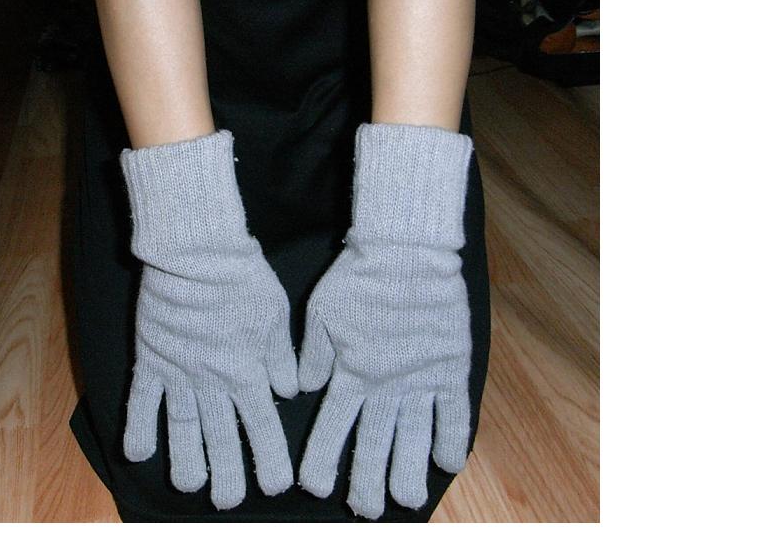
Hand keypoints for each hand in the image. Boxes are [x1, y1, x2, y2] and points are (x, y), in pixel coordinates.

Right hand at [120, 130, 297, 509]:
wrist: (198, 252)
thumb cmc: (244, 278)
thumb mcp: (277, 316)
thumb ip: (282, 359)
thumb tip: (288, 394)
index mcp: (248, 372)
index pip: (261, 426)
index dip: (269, 459)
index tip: (276, 486)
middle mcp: (212, 380)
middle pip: (219, 437)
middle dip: (227, 472)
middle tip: (228, 502)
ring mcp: (179, 371)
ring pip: (182, 427)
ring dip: (185, 459)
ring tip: (189, 485)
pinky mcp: (151, 357)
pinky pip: (143, 400)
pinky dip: (139, 427)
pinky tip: (138, 454)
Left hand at [297, 122, 473, 519]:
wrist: (405, 250)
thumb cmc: (358, 276)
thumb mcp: (320, 312)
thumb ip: (313, 354)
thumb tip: (304, 388)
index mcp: (349, 373)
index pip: (333, 428)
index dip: (325, 460)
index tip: (317, 487)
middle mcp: (384, 385)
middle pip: (375, 444)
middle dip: (368, 481)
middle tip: (367, 508)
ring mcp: (419, 378)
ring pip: (413, 438)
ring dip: (407, 472)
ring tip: (404, 499)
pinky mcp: (449, 367)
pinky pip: (453, 412)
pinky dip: (452, 439)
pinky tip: (449, 465)